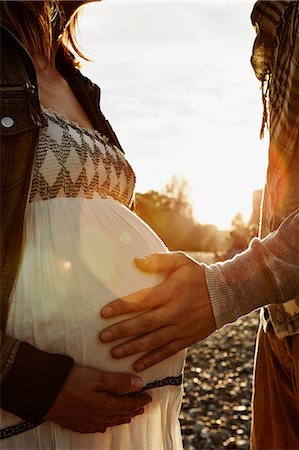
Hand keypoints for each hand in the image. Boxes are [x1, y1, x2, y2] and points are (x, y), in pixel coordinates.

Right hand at [45, 366, 150, 432]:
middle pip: (120, 415)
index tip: (149, 397)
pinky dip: (104, 425)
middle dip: (132, 411)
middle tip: (141, 407)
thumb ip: (119, 382)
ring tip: (128, 416)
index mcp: (105, 406)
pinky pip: (94, 428)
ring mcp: (86, 422)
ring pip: (108, 422)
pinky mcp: (75, 423)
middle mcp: (98, 418)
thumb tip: (139, 384)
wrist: (44, 393)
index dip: (140, 401)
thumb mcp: (98, 378)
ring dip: (120, 418)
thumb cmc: (71, 382)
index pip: (128, 405)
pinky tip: (102, 426)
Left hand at [99, 252, 215, 370]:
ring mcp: (181, 328)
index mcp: (170, 292)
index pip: (141, 301)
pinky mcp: (187, 339)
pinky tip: (137, 365)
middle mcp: (174, 312)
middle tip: (102, 338)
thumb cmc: (198, 275)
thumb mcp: (180, 261)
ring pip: (153, 341)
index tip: (104, 313)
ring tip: (114, 354)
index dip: (121, 307)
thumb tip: (136, 261)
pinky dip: (152, 360)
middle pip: (143, 324)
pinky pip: (167, 352)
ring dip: (132, 348)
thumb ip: (158, 260)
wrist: (226, 294)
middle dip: (121, 332)